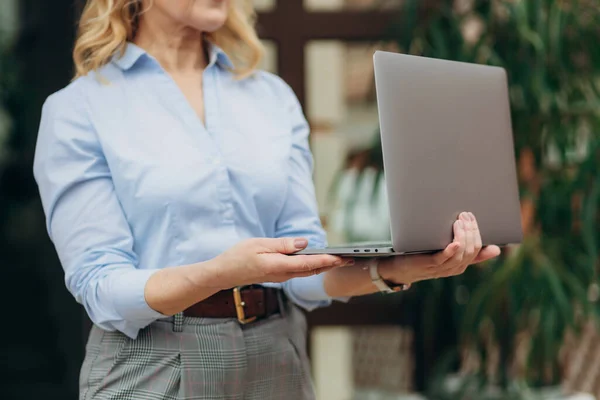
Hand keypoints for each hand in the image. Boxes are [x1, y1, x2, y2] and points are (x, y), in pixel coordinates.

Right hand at [213, 237, 351, 288]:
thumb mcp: (258, 244)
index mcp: (278, 265)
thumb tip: (303, 243)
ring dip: (325, 267)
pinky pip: (300, 272)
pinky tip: (319, 263)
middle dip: (332, 265)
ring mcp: (281, 277)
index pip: (308, 264)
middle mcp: (283, 274)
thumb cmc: (238, 256)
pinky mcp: (279, 276)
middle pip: (313, 270)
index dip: (327, 260)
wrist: (224, 273)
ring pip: (308, 272)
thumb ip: (282, 245)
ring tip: (340, 260)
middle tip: (350, 259)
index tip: (342, 257)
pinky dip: (313, 267)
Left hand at [378, 212, 500, 284]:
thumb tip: (493, 246)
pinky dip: (451, 251)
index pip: (477, 249)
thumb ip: (463, 247)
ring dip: (462, 236)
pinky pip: (444, 259)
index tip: (472, 217)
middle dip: (471, 231)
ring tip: (459, 221)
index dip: (476, 232)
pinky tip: (455, 243)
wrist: (401, 268)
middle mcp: (454, 267)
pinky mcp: (430, 265)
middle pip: (470, 250)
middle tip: (465, 215)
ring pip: (460, 255)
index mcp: (461, 263)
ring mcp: (442, 267)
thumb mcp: (446, 251)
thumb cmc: (424, 256)